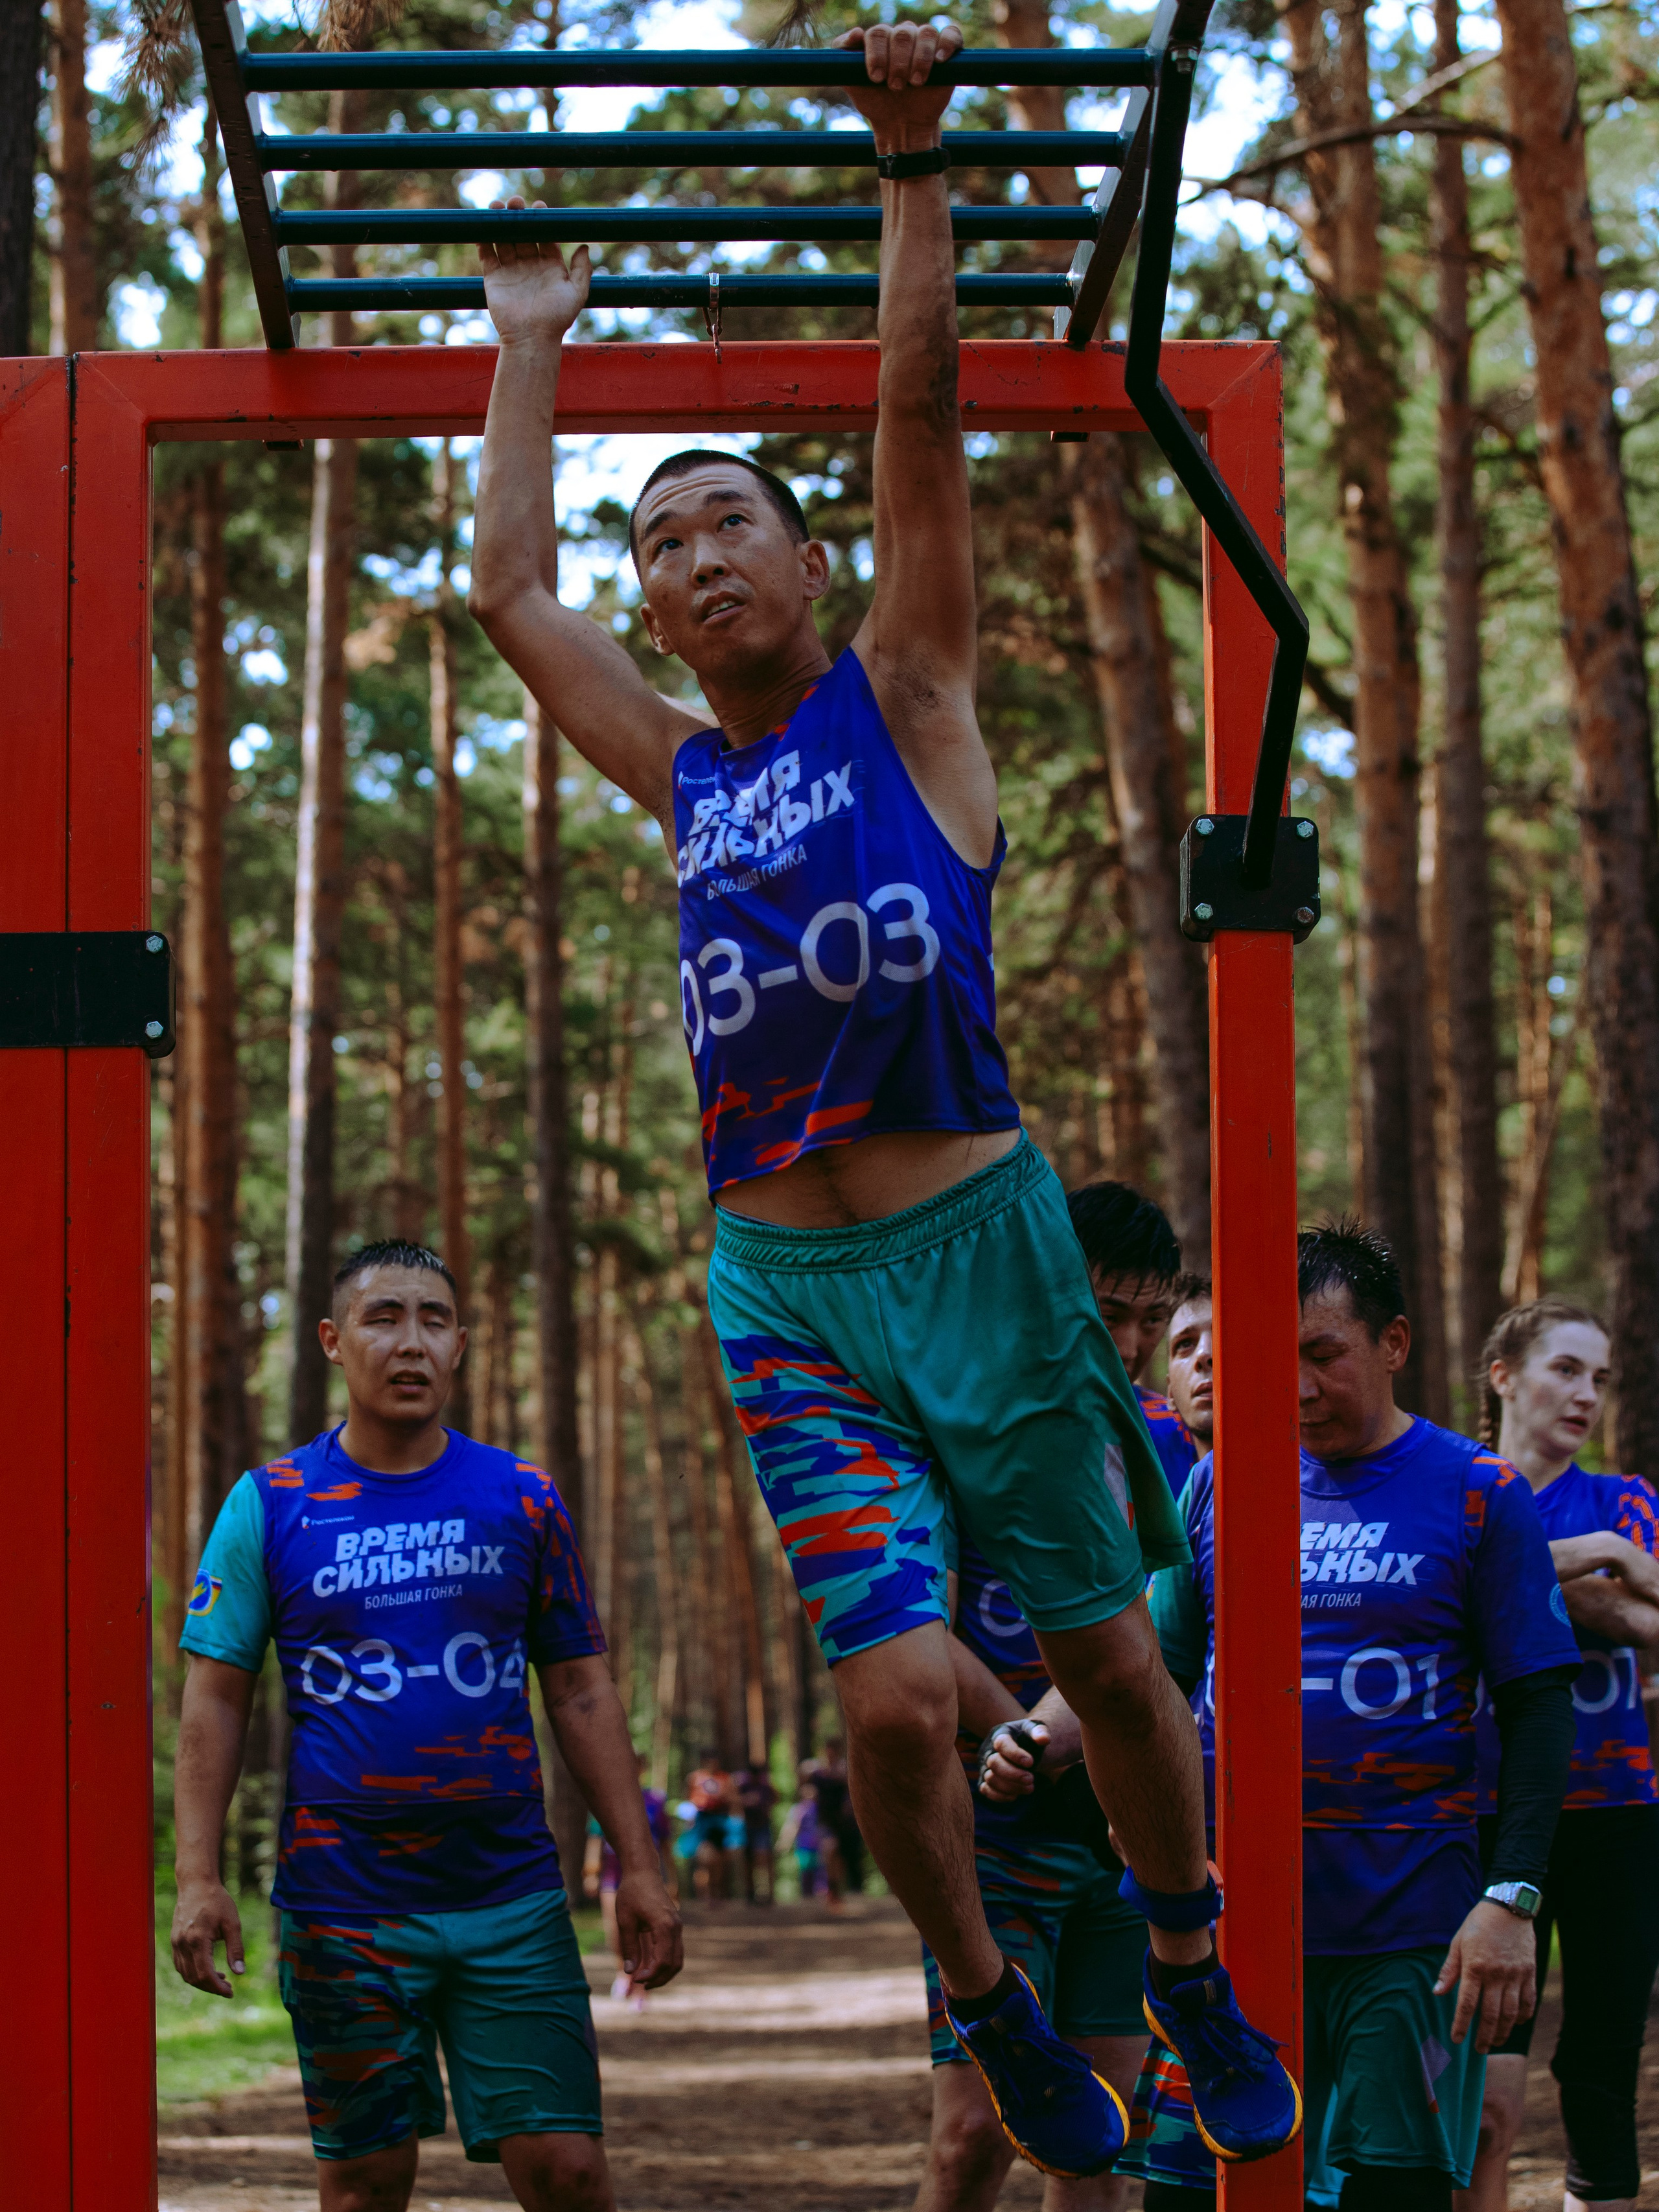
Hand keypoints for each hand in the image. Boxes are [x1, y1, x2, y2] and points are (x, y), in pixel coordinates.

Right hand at [171, 1874, 245, 1997]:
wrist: (196, 1884)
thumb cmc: (217, 1900)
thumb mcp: (232, 1922)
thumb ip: (236, 1948)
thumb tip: (240, 1972)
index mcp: (197, 1940)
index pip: (204, 1974)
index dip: (217, 1988)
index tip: (231, 1992)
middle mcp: (182, 1944)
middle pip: (194, 1978)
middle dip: (211, 1987)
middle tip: (228, 1988)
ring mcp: (176, 1943)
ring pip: (185, 1974)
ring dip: (201, 1981)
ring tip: (221, 1979)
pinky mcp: (174, 1941)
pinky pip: (180, 1965)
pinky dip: (192, 1972)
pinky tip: (207, 1969)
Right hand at [479, 198, 590, 348]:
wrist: (531, 338)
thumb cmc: (556, 319)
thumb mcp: (576, 293)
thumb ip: (583, 270)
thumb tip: (584, 246)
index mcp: (550, 266)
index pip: (545, 235)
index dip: (541, 219)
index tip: (538, 206)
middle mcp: (530, 265)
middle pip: (523, 233)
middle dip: (519, 215)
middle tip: (516, 202)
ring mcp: (511, 270)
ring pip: (503, 238)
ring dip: (500, 221)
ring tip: (497, 205)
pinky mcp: (493, 277)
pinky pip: (487, 253)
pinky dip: (484, 238)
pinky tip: (483, 223)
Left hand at [613, 1866, 683, 1992]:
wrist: (643, 1872)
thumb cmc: (631, 1893)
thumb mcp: (625, 1920)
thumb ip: (629, 1947)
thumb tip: (629, 1971)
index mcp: (664, 1926)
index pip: (662, 1961)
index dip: (650, 1975)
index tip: (635, 1979)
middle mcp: (675, 1927)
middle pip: (674, 1964)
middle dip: (659, 1978)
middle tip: (640, 1984)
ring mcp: (677, 1926)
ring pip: (678, 1959)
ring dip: (664, 1973)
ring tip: (646, 1980)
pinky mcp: (674, 1926)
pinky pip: (675, 1950)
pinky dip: (666, 1963)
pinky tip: (651, 1967)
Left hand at [832, 21, 963, 147]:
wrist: (901, 126)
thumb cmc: (877, 104)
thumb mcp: (853, 84)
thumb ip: (844, 56)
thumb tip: (857, 32)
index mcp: (881, 39)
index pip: (879, 33)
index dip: (877, 55)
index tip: (876, 79)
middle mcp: (903, 36)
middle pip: (902, 33)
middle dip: (898, 62)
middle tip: (896, 87)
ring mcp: (925, 43)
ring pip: (926, 33)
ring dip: (920, 59)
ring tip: (916, 83)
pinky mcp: (946, 53)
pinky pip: (952, 34)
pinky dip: (947, 43)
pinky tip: (939, 60)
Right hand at [979, 1720, 1047, 1801]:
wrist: (1022, 1748)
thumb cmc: (1027, 1738)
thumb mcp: (1035, 1730)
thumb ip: (1040, 1731)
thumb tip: (1043, 1739)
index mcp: (1000, 1734)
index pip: (1001, 1743)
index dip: (1015, 1754)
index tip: (1030, 1762)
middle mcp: (988, 1749)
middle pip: (993, 1762)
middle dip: (1014, 1774)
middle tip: (1031, 1778)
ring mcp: (984, 1766)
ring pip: (990, 1778)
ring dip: (1011, 1786)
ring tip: (1030, 1787)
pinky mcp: (984, 1780)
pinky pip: (986, 1790)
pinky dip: (1000, 1796)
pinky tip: (1016, 1795)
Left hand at [1435, 1898, 1536, 2050]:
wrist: (1508, 1907)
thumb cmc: (1478, 1924)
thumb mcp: (1458, 1942)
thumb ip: (1449, 1970)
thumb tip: (1437, 1993)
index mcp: (1474, 1967)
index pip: (1466, 2004)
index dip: (1461, 2025)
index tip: (1456, 2039)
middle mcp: (1496, 1975)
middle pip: (1490, 2015)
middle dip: (1484, 2036)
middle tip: (1479, 2050)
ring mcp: (1515, 1976)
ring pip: (1510, 2013)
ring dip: (1503, 2032)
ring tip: (1495, 2042)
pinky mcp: (1529, 1973)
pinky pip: (1528, 2002)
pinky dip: (1523, 2016)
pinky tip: (1516, 2024)